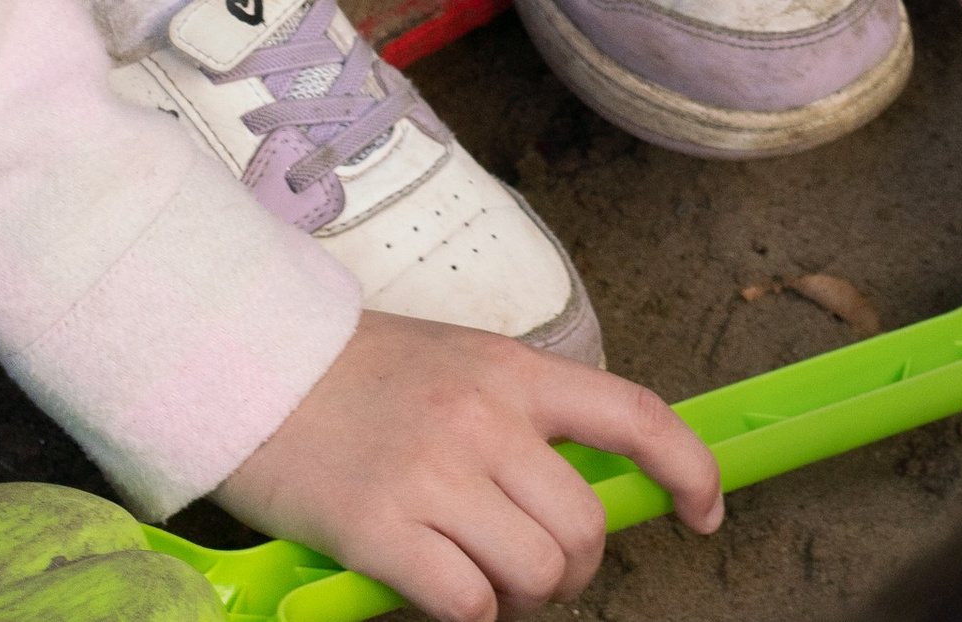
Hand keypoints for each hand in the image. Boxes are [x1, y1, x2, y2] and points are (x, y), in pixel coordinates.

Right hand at [218, 310, 720, 621]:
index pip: (633, 416)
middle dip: (575, 569)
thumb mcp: (460, 364)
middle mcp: (485, 418)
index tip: (707, 512)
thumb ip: (521, 416)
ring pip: (536, 571)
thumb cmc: (359, 373)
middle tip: (538, 571)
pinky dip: (470, 615)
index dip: (689, 469)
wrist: (255, 367)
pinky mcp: (380, 530)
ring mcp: (434, 474)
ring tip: (484, 581)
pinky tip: (441, 593)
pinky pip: (467, 604)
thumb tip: (580, 488)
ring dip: (522, 598)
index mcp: (514, 370)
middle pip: (584, 524)